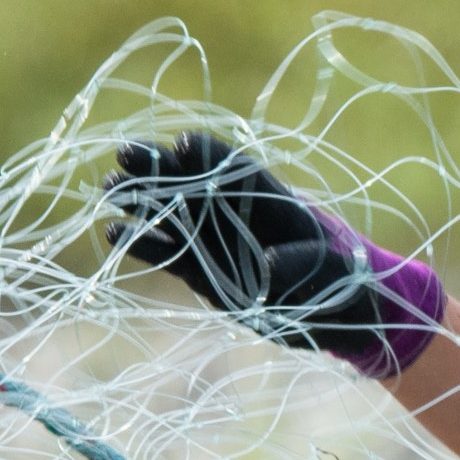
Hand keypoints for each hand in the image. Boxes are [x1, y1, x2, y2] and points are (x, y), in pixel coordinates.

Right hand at [104, 133, 446, 382]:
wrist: (346, 317)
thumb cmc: (351, 287)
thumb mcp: (340, 278)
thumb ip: (307, 267)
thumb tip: (267, 267)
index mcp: (279, 205)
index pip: (240, 174)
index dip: (211, 157)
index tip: (182, 143)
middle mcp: (243, 218)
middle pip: (196, 185)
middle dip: (161, 168)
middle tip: (123, 153)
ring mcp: (222, 244)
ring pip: (175, 215)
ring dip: (143, 200)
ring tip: (108, 187)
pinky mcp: (208, 273)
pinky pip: (171, 254)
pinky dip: (144, 244)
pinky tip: (112, 231)